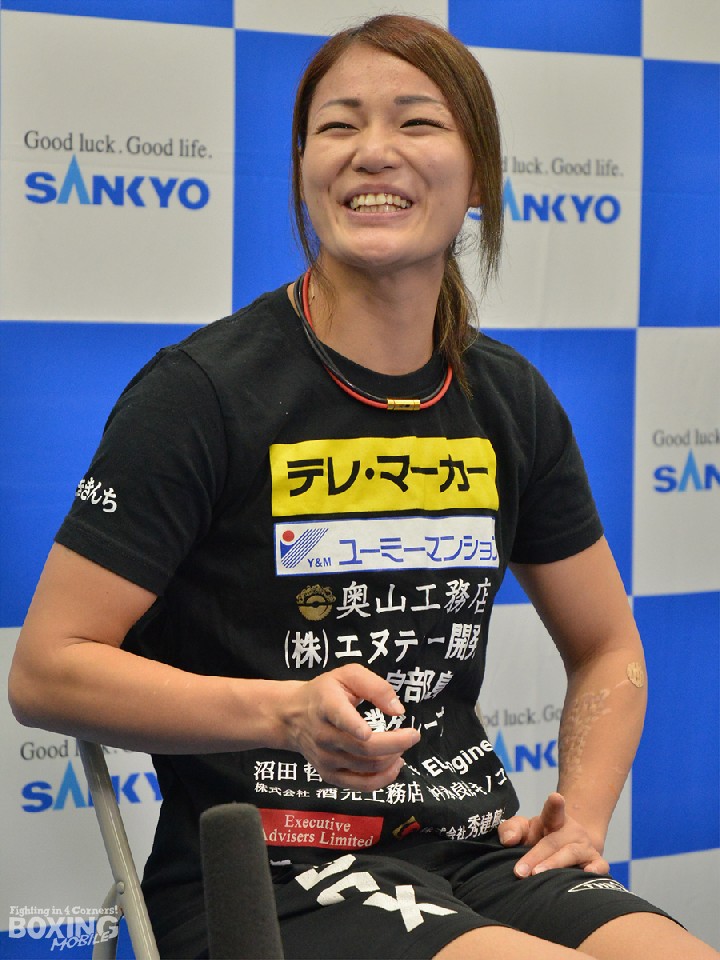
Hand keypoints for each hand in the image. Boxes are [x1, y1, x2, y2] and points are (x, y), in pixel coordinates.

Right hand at [281, 664, 419, 789]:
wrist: (292, 716)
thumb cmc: (325, 692)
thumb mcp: (347, 675)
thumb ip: (375, 686)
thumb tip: (397, 710)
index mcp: (326, 705)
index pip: (339, 718)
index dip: (353, 726)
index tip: (368, 732)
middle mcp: (324, 735)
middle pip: (364, 748)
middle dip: (396, 744)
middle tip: (413, 735)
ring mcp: (325, 759)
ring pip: (367, 767)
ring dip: (393, 759)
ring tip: (402, 746)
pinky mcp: (328, 775)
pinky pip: (361, 785)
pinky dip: (383, 779)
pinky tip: (394, 766)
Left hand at [498, 792, 608, 876]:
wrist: (570, 849)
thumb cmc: (543, 838)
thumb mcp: (526, 830)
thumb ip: (512, 829)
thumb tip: (509, 840)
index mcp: (554, 819)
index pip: (552, 811)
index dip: (554, 805)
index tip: (555, 797)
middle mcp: (572, 831)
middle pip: (553, 841)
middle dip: (535, 856)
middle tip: (520, 872)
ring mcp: (586, 847)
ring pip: (571, 854)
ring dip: (554, 864)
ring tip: (537, 874)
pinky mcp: (597, 862)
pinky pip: (599, 866)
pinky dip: (595, 870)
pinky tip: (587, 874)